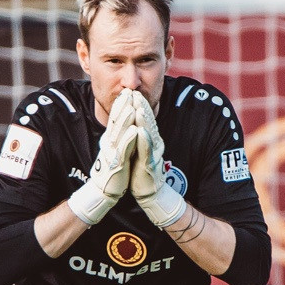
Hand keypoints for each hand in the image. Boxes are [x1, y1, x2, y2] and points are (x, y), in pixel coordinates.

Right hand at [68, 97, 140, 225]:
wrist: (105, 191)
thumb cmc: (113, 170)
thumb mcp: (115, 150)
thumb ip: (118, 137)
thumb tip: (123, 125)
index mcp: (110, 139)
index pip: (115, 119)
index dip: (121, 105)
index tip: (127, 92)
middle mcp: (109, 143)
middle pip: (116, 122)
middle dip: (123, 106)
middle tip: (129, 92)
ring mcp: (112, 153)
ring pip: (120, 133)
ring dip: (126, 119)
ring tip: (132, 106)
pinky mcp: (117, 164)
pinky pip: (124, 149)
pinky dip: (129, 139)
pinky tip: (135, 131)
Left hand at [125, 96, 186, 230]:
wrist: (149, 192)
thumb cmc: (142, 170)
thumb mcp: (139, 149)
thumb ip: (138, 136)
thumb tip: (134, 122)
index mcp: (149, 139)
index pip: (144, 119)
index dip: (139, 105)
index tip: (132, 92)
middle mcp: (153, 143)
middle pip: (147, 122)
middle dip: (141, 107)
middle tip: (135, 92)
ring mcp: (152, 153)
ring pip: (147, 133)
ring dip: (143, 120)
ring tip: (139, 106)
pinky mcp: (149, 164)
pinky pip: (146, 150)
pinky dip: (144, 140)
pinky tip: (141, 131)